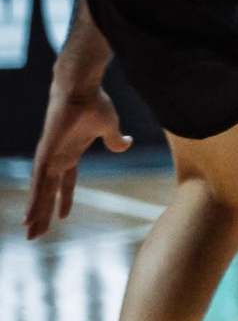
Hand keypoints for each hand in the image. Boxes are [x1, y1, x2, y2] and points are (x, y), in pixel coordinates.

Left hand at [25, 82, 130, 239]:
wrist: (82, 86)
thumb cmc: (95, 102)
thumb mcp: (110, 127)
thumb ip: (116, 140)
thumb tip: (126, 144)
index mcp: (71, 152)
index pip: (65, 182)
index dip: (64, 199)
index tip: (63, 216)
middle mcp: (56, 156)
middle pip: (48, 192)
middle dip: (43, 213)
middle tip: (35, 234)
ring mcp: (49, 155)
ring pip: (41, 191)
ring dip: (36, 213)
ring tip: (30, 233)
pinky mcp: (46, 152)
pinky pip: (39, 181)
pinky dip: (35, 199)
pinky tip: (29, 215)